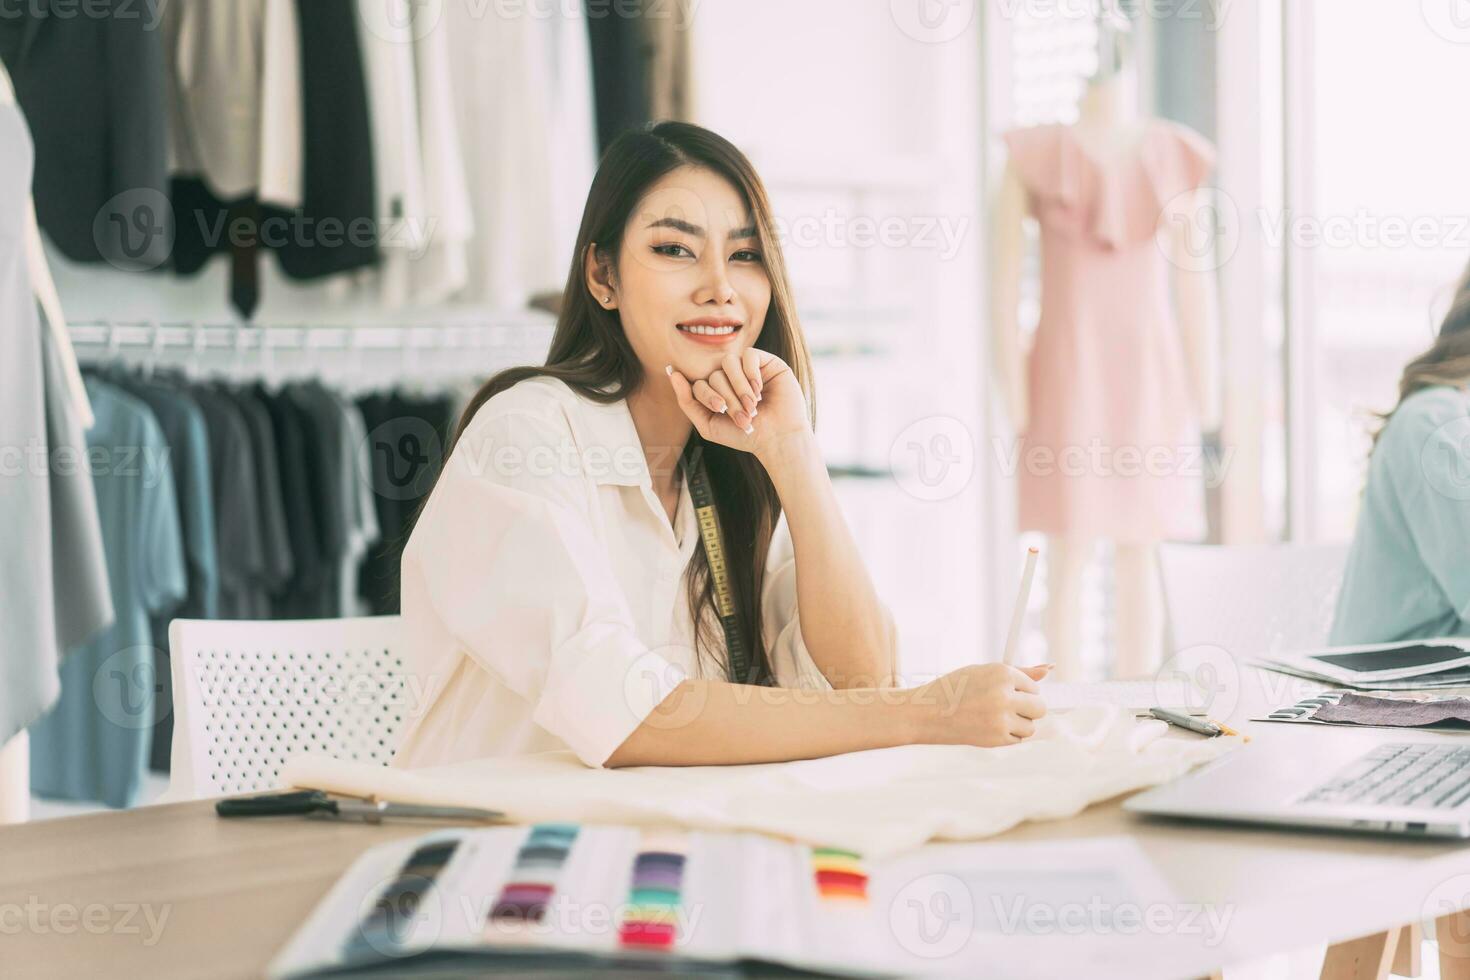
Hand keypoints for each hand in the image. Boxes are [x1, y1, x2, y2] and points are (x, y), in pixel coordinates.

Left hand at [665, 349, 808, 456]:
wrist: (777, 439)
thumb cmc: (744, 436)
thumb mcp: (708, 425)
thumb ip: (687, 401)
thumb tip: (671, 372)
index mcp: (716, 391)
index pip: (699, 382)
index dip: (706, 394)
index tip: (720, 410)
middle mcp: (730, 378)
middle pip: (714, 374)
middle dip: (726, 396)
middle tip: (741, 415)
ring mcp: (748, 369)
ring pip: (729, 362)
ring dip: (738, 387)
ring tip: (752, 406)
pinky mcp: (767, 362)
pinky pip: (749, 355)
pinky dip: (751, 373)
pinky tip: (759, 389)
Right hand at [911, 663, 1050, 746]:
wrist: (926, 713)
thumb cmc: (954, 689)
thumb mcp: (983, 672)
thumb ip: (1019, 672)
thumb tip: (1049, 669)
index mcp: (1002, 673)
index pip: (1034, 686)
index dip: (1019, 690)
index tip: (1002, 693)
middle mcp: (1005, 694)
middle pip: (1040, 707)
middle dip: (1028, 709)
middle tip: (1006, 708)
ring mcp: (1002, 718)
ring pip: (1031, 726)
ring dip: (1018, 724)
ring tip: (993, 717)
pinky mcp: (997, 738)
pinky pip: (1018, 739)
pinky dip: (1007, 735)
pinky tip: (987, 727)